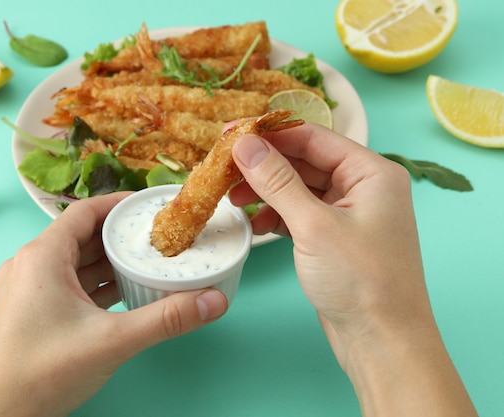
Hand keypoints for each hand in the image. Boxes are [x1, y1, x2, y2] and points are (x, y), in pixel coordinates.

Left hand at [0, 192, 227, 416]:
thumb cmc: (43, 372)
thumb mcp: (112, 341)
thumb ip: (166, 319)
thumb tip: (214, 301)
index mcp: (42, 257)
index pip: (85, 212)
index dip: (118, 205)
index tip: (150, 207)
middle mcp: (30, 265)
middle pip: (82, 236)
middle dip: (119, 236)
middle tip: (156, 237)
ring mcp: (28, 289)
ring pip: (75, 262)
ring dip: (109, 261)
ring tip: (146, 262)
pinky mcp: (30, 311)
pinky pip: (68, 284)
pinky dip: (96, 284)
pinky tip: (123, 292)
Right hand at [229, 122, 476, 416]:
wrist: (382, 342)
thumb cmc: (361, 281)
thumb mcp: (314, 226)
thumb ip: (278, 182)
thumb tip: (246, 145)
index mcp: (372, 172)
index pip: (313, 138)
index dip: (269, 134)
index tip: (230, 134)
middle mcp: (363, 187)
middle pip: (304, 162)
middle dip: (263, 166)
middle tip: (223, 168)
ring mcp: (348, 214)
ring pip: (298, 189)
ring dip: (265, 192)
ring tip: (233, 199)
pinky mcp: (334, 239)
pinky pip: (300, 214)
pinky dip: (276, 217)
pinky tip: (256, 225)